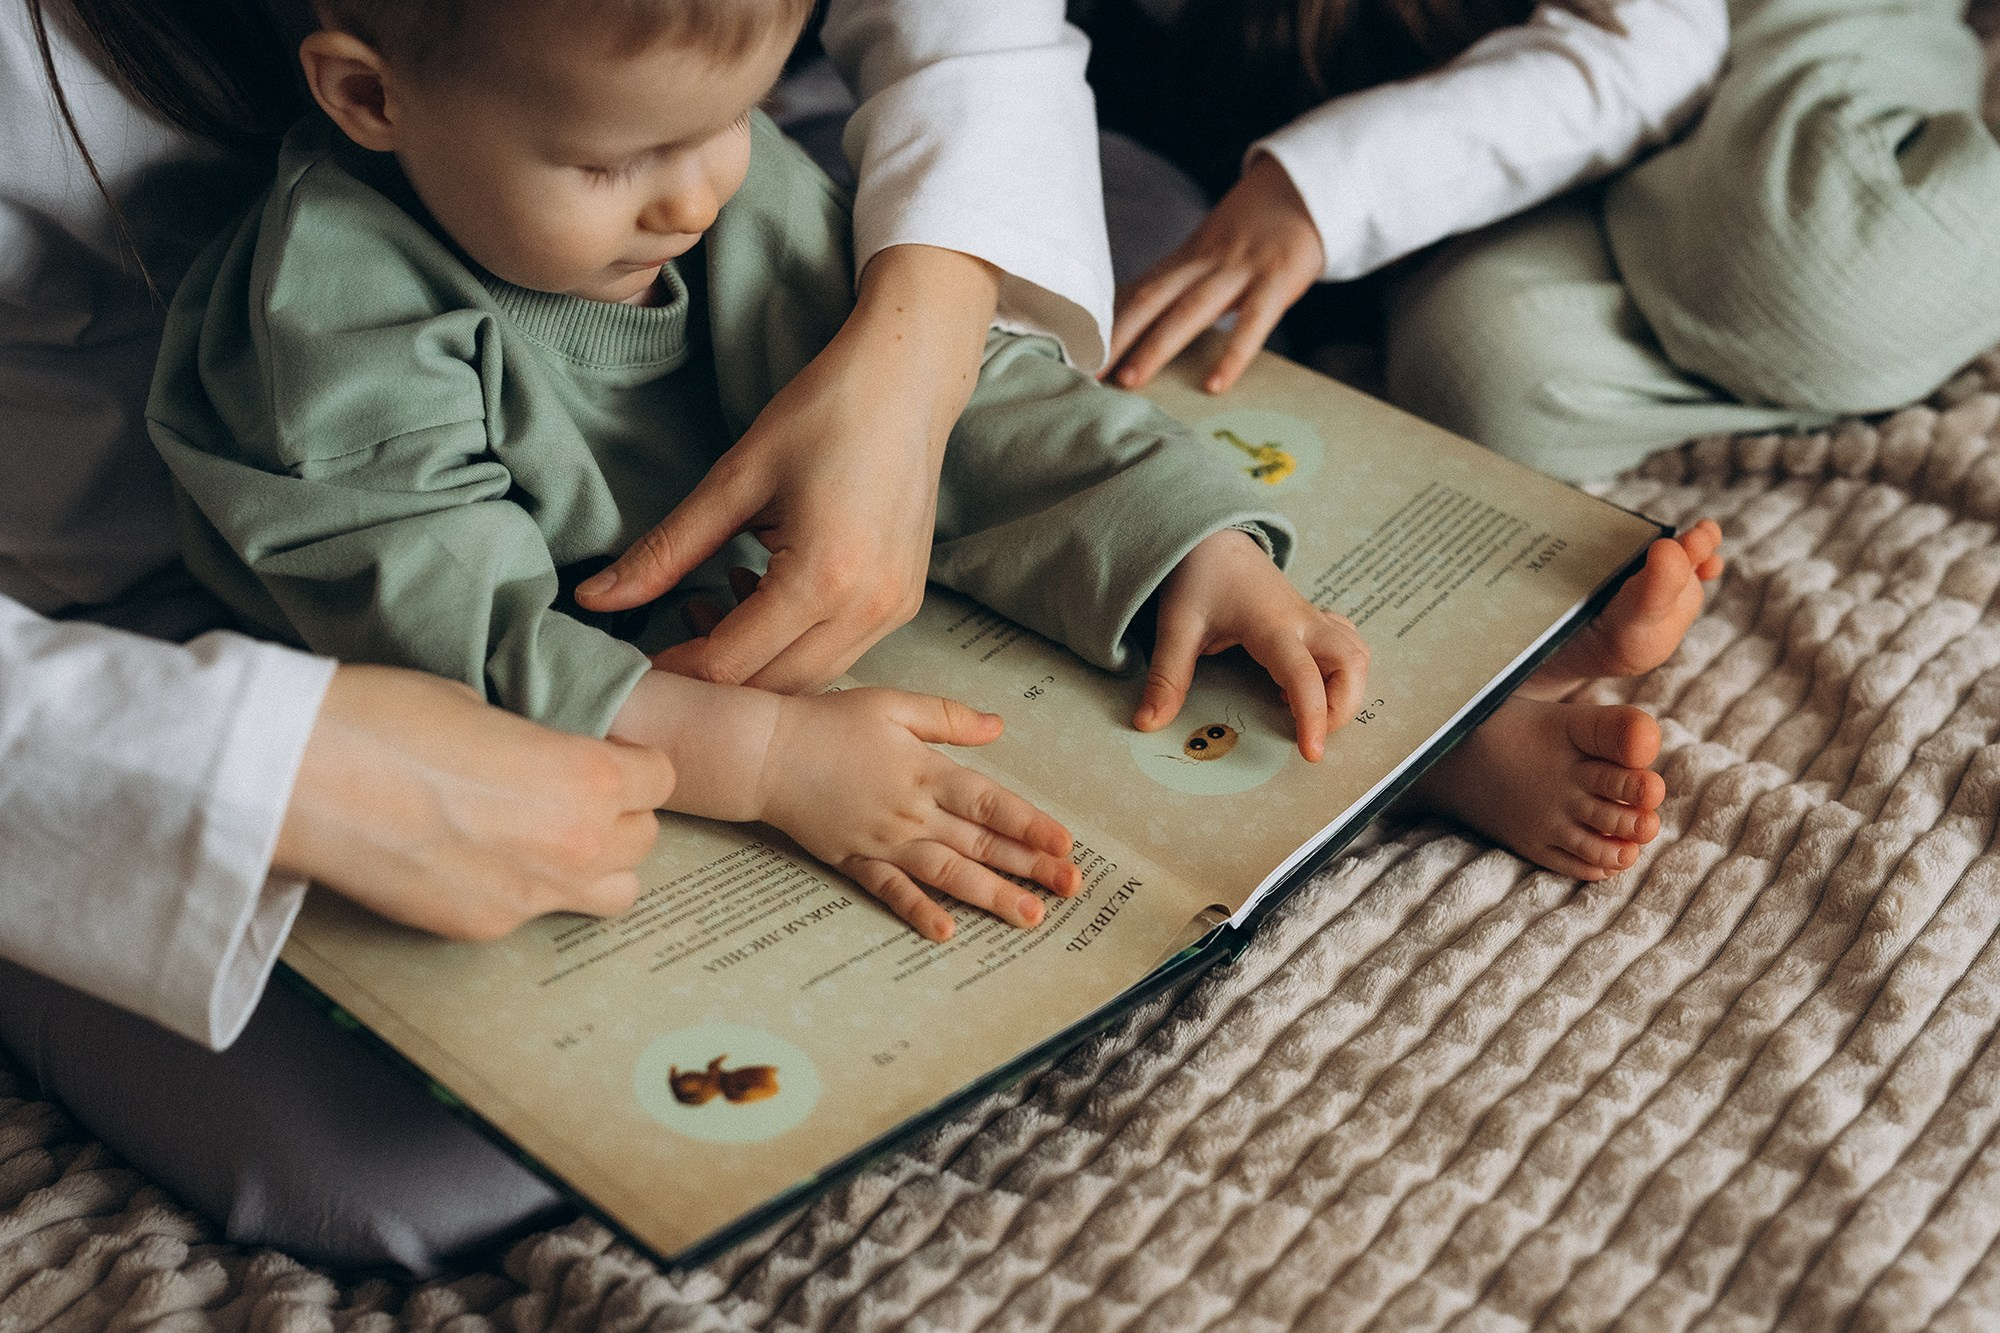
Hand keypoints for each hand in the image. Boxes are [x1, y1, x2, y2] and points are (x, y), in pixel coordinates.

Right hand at [274, 664, 675, 939]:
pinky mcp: (483, 928)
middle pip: (644, 839)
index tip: (602, 754)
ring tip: (542, 837)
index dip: (632, 763)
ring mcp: (532, 896)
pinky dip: (526, 890)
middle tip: (570, 794)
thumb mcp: (488, 707)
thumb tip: (545, 755)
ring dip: (595, 866)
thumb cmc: (387, 717)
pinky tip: (478, 859)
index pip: (662, 778)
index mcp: (590, 775)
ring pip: (614, 894)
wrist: (302, 775)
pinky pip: (539, 915)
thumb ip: (541, 745)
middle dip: (618, 815)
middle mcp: (578, 843)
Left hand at [574, 245, 1000, 693]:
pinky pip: (836, 656)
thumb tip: (594, 598)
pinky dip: (789, 648)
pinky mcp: (904, 605)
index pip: (730, 664)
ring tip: (708, 604)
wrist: (909, 382)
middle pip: (771, 691)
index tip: (632, 659)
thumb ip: (666, 550)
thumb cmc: (826, 413)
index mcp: (822, 578)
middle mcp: (867, 609)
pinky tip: (758, 593)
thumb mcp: (735, 479)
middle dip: (711, 678)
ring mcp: (894, 612)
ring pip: (806, 684)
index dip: (674, 670)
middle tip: (662, 636)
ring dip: (752, 666)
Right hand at [758, 689, 1080, 941]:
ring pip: (947, 873)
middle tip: (1070, 889)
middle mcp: (911, 812)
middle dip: (1029, 867)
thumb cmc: (829, 722)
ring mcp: (883, 841)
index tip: (1065, 845)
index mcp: (926, 771)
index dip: (1031, 825)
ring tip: (1029, 917)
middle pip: (980, 843)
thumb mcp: (893, 704)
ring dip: (990, 895)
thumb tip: (998, 726)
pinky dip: (917, 910)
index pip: (991, 803)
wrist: (765, 753)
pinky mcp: (854, 861)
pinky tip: (945, 931)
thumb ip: (948, 717)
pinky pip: (890, 891)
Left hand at [1107, 154, 1325, 393]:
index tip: (1074, 355)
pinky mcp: (1277, 279)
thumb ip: (1175, 281)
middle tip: (1087, 375)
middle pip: (1150, 301)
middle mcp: (1204, 262)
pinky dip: (1233, 354)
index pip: (1136, 292)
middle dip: (1115, 339)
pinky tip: (1215, 384)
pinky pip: (1253, 322)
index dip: (1103, 324)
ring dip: (1156, 346)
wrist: (1306, 188)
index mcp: (1185, 258)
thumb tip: (1126, 312)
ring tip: (1129, 381)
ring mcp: (1239, 270)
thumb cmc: (1253, 230)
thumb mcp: (1208, 248)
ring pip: (1190, 311)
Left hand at [1133, 530, 1368, 760]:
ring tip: (1309, 709)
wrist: (1211, 539)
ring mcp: (1313, 619)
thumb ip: (1167, 678)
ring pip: (1357, 654)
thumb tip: (1147, 723)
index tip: (1312, 752)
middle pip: (1351, 664)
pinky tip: (1309, 682)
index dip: (1314, 716)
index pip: (1305, 676)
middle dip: (1344, 707)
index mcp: (1272, 626)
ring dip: (1349, 688)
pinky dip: (1344, 669)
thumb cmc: (1197, 578)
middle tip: (1312, 733)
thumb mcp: (1177, 627)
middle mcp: (1303, 622)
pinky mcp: (1314, 619)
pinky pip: (1349, 643)